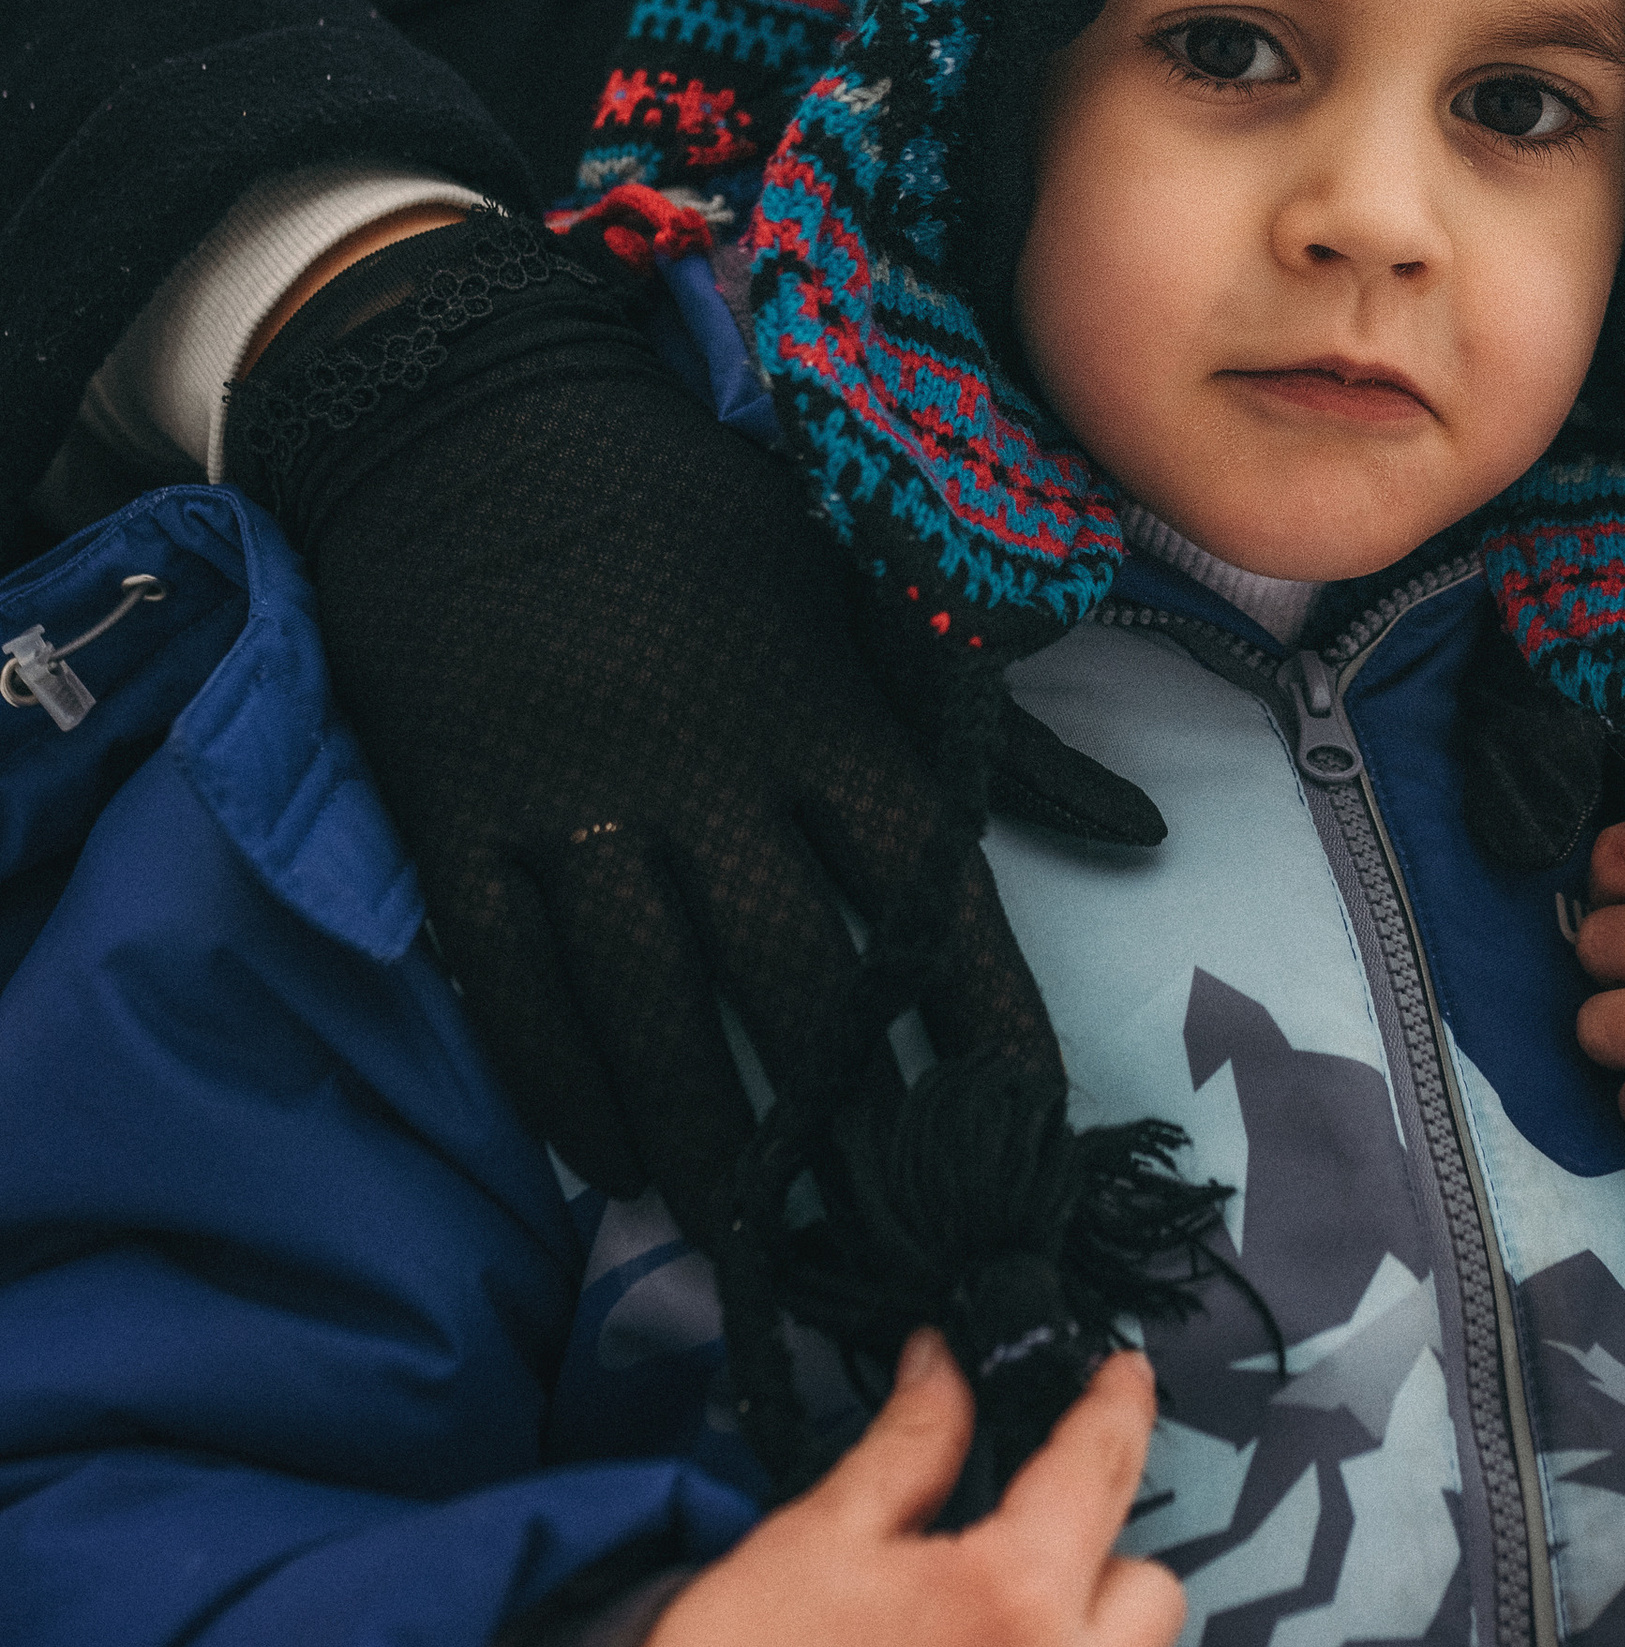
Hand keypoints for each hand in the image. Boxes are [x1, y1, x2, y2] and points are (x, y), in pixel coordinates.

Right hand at [232, 224, 1060, 1209]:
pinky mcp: (460, 820)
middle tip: (887, 1226)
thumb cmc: (694, 515)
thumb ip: (995, 738)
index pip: (931, 899)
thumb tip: (1143, 831)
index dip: (985, 1026)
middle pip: (792, 984)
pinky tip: (603, 1161)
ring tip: (743, 1224)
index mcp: (822, 717)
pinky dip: (560, 1087)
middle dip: (847, 1120)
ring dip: (700, 1138)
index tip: (1026, 1132)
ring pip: (648, 1010)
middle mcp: (708, 772)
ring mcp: (575, 801)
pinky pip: (512, 985)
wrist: (480, 420)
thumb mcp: (854, 594)